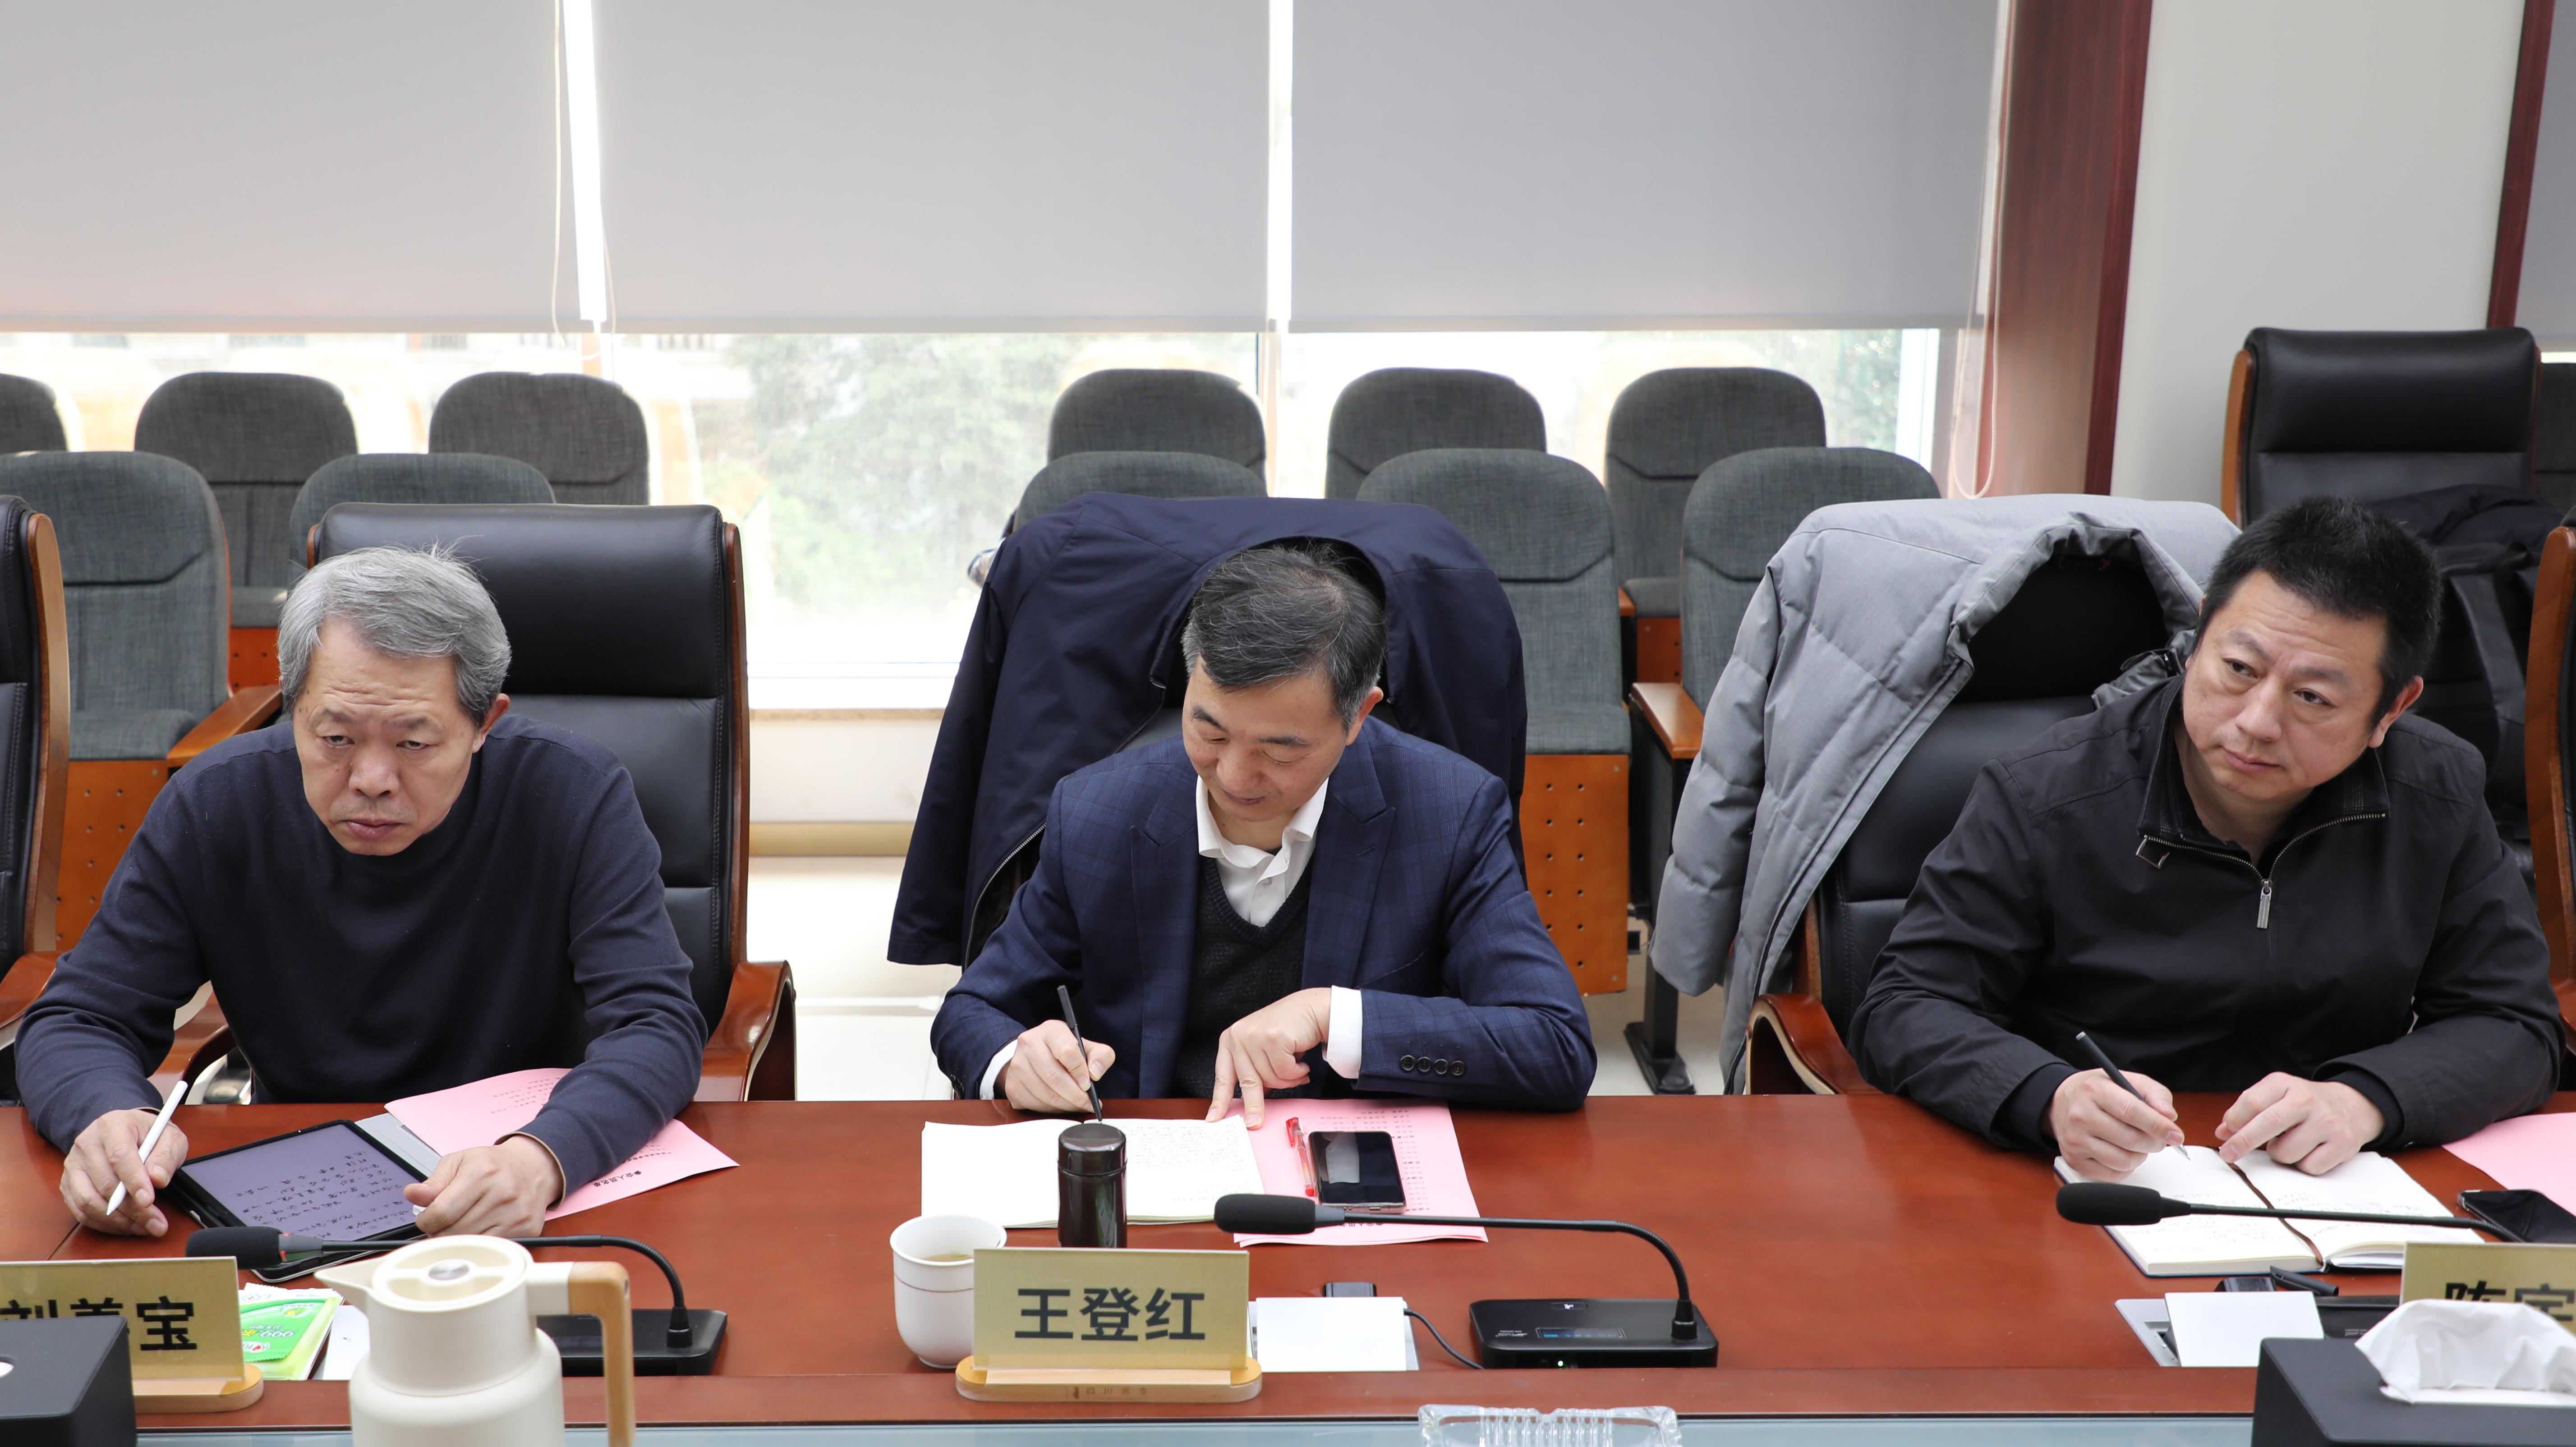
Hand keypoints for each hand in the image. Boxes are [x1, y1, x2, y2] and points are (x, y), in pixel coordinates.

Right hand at [61, 1107, 189, 1236]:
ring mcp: (73, 1165)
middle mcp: (86, 1144)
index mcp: (112, 1126)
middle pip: (105, 1184)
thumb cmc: (148, 1135)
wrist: (124, 1131)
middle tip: (156, 1224)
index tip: (149, 1201)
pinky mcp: (68, 1184)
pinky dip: (103, 1224)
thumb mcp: (168, 1136)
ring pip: (88, 1201)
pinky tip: (125, 1226)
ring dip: (118, 1221)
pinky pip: (80, 1211)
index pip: (119, 1156)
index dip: (134, 1181)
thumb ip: (166, 1156)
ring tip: (144, 1227)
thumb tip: (157, 1179)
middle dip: (132, 1209)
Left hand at [405, 1137, 564, 1236]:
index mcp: (482, 1173)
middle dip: (439, 1232)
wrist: (533, 1168)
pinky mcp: (526, 1229)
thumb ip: (433, 1182)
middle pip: (454, 1232)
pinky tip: (477, 1231)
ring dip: (457, 1241)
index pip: (441, 1212)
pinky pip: (490, 1249)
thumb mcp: (459, 1163)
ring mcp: (516, 1214)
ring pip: (470, 1245)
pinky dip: (478, 1246)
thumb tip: (412, 1194)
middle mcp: (502, 1193)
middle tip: (442, 1224)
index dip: (426, 1221)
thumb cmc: (493, 1165)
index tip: (426, 1219)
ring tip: (459, 1226)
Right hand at [1001, 1020, 1113, 1114]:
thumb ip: (1101, 1056)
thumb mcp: (1087, 1046)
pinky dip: (1052, 1110)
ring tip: (1077, 1105)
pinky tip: (1061, 1105)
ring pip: (1045, 1094)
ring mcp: (1017, 1065)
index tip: (1088, 1084)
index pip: (1067, 1052)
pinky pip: (1035, 1105)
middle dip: (1075, 1096)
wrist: (1035, 1054)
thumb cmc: (1064, 1051)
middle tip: (1087, 1103)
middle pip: (1055, 1077)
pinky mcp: (1012, 1086)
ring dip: (1066, 1105)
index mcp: (1050, 1031)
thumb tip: (1095, 1073)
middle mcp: (1029, 1044)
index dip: (1080, 1072)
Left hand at [1207, 987, 1333, 1127]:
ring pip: (1271, 1079)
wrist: (1311, 1009)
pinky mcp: (1273, 1037)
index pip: (1223, 1077)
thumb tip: (1252, 1102)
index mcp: (1230, 1040)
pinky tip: (1301, 1062)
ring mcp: (1255, 1036)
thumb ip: (1253, 1072)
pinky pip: (1285, 1071)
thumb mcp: (1261, 1050)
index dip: (1219, 1101)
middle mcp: (1239, 1036)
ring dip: (1288, 1080)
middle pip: (1247, 1082)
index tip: (1214, 1120)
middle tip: (1255, 1123)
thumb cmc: (1287, 1031)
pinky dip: (1297, 1072)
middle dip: (1254, 1105)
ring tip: (1295, 1068)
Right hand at [2051, 1069, 2183, 1179]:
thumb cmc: (2098, 1092)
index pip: (2132, 1111)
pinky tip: (2121, 1153)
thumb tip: (2169, 1117)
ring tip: (2136, 1144)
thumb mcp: (2127, 1080)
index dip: (2158, 1126)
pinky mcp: (2074, 1160)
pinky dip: (2126, 1168)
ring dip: (2140, 1156)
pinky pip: (2113, 1175)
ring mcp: (2075, 1140)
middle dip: (2154, 1143)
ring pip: (2124, 1161)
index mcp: (2095, 1091)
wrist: (2061, 1102)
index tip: (2176, 1135)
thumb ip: (2154, 1094)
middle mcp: (2081, 1115)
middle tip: (2158, 1139)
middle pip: (2131, 1140)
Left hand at [2216, 1073, 2381, 1173]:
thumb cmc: (2305, 1104)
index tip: (2224, 1136)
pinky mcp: (2343, 1143)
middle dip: (2243, 1142)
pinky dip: (2303, 1164)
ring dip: (2280, 1154)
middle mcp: (2307, 1100)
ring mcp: (2327, 1122)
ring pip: (2286, 1152)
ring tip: (2289, 1143)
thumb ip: (2248, 1111)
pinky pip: (2309, 1166)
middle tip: (2229, 1154)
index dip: (2234, 1122)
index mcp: (2285, 1084)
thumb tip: (2223, 1132)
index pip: (2252, 1102)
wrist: (2352, 1106)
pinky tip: (2308, 1151)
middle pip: (2268, 1123)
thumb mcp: (2276, 1095)